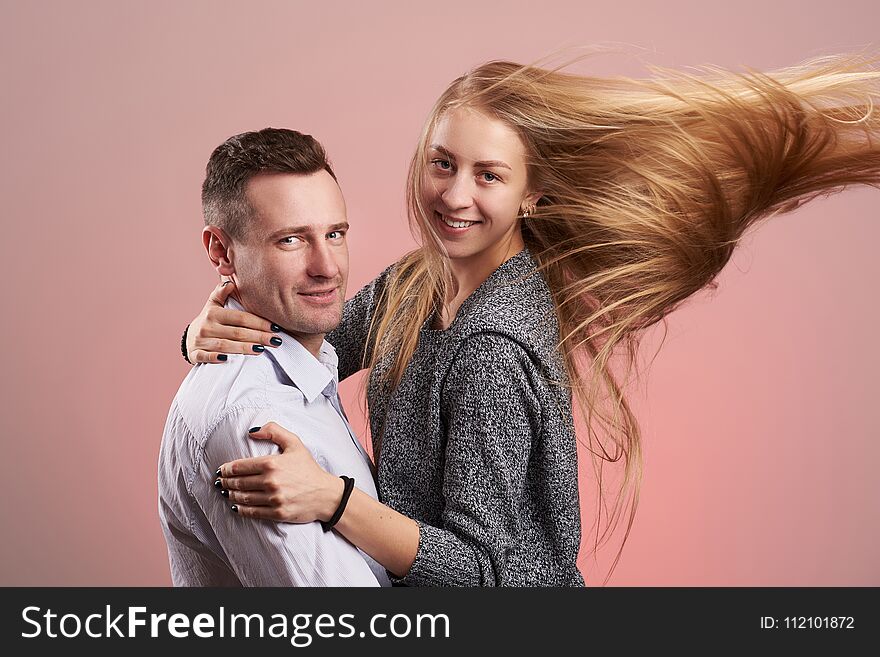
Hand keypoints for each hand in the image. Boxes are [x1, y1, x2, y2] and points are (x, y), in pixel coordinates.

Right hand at [186, 280, 281, 362]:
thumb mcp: (213, 304)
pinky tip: (228, 359)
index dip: (259, 322)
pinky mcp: (195, 354)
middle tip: (276, 341)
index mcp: (214, 313)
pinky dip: (215, 357)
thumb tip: (231, 283)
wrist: (189, 337)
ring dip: (244, 348)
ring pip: (225, 345)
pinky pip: (205, 356)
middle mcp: (207, 326)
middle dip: (258, 337)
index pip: (241, 318)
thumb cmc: (210, 320)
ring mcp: (201, 341)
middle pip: (237, 332)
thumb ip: (222, 293)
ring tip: (262, 349)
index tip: (275, 328)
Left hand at [214, 422, 343, 522]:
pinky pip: (252, 512)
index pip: (240, 467)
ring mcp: (273, 499)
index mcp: (272, 463)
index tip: (222, 470)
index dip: (227, 469)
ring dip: (230, 495)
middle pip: (238, 483)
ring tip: (226, 493)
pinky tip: (235, 506)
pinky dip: (240, 509)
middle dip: (226, 483)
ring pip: (242, 498)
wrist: (326, 494)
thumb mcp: (295, 443)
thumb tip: (252, 431)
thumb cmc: (309, 468)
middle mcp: (270, 482)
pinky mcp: (276, 513)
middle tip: (220, 482)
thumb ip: (274, 431)